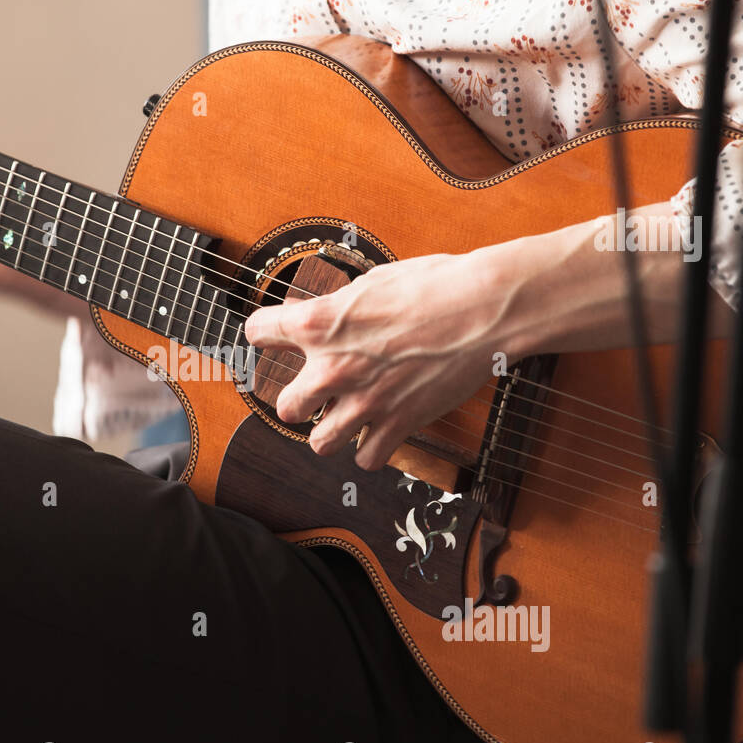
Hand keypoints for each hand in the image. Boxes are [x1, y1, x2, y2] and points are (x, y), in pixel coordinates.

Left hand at [244, 253, 512, 470]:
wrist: (484, 308)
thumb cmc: (434, 285)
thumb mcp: (371, 283)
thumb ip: (337, 307)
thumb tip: (318, 312)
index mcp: (319, 323)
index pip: (257, 332)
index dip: (265, 332)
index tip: (272, 334)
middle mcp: (332, 367)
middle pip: (285, 407)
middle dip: (299, 401)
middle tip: (316, 393)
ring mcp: (364, 401)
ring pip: (320, 443)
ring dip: (331, 431)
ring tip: (347, 418)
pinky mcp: (398, 424)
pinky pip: (367, 459)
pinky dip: (372, 450)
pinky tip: (380, 432)